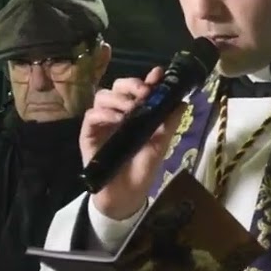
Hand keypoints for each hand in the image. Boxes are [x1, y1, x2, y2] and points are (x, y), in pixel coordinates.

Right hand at [83, 67, 187, 220]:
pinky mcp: (88, 134)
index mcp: (135, 113)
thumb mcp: (160, 145)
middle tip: (144, 92)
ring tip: (131, 109)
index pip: (139, 88)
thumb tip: (183, 102)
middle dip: (132, 84)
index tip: (158, 75)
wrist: (125, 196)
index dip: (148, 79)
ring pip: (103, 96)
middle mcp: (117, 113)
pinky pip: (92, 115)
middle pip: (118, 86)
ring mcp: (102, 122)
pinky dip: (105, 114)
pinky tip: (118, 120)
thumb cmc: (142, 170)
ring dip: (119, 98)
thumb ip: (169, 123)